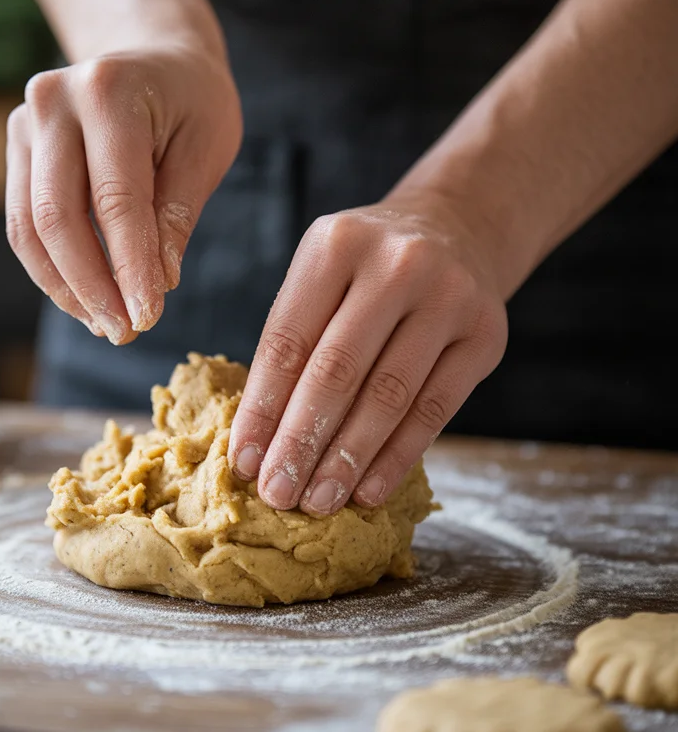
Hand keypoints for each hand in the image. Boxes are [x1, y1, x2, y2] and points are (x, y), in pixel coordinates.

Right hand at [5, 45, 241, 342]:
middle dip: (91, 286)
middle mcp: (52, 101)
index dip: (129, 266)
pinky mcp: (17, 149)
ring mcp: (25, 123)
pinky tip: (87, 298)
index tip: (148, 317)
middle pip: (57, 217)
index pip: (115, 199)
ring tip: (107, 324)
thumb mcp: (207, 147)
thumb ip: (176, 213)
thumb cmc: (191, 100)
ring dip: (66, 287)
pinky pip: (24, 224)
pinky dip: (53, 269)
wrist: (153, 52)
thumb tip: (156, 283)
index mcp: (108, 91)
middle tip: (125, 332)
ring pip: (30, 228)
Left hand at [228, 200, 507, 513]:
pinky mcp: (486, 335)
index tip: (244, 462)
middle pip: (337, 370)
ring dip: (347, 459)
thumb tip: (258, 441)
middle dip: (301, 442)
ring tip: (318, 501)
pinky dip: (397, 456)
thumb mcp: (322, 275)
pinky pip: (435, 408)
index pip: (288, 341)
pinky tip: (368, 489)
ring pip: (388, 395)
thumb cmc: (367, 270)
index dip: (263, 408)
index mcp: (335, 245)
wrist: (457, 230)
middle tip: (278, 495)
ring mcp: (448, 297)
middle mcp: (396, 264)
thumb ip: (294, 341)